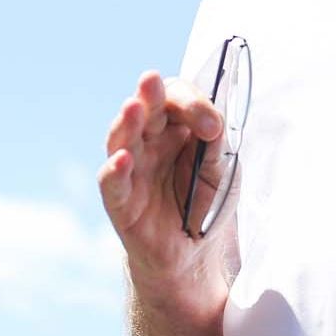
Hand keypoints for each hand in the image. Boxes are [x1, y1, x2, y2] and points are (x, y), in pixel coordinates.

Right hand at [98, 71, 225, 276]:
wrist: (193, 254)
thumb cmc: (205, 205)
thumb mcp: (223, 172)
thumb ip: (218, 147)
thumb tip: (214, 125)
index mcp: (176, 128)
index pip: (177, 99)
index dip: (192, 104)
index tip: (213, 127)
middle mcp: (150, 142)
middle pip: (145, 109)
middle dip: (150, 95)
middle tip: (152, 80)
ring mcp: (132, 168)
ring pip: (122, 137)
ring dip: (127, 121)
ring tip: (133, 107)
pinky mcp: (121, 200)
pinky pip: (112, 182)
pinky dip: (114, 169)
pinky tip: (122, 158)